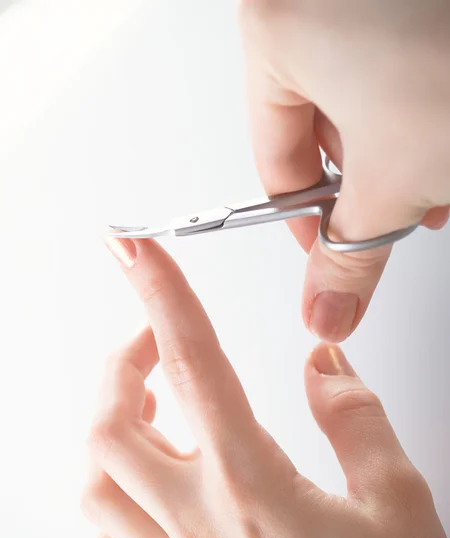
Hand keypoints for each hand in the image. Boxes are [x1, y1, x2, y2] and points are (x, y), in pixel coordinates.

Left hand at [82, 237, 449, 537]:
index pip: (193, 363)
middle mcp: (201, 523)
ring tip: (146, 399)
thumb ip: (356, 418)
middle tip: (154, 336)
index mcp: (253, 487)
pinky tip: (137, 483)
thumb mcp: (398, 503)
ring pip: (99, 481)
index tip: (136, 249)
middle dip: (125, 358)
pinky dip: (111, 501)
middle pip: (114, 422)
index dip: (161, 294)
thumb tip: (323, 361)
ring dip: (111, 423)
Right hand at [239, 0, 449, 341]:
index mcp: (275, 30)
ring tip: (434, 164)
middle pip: (316, 130)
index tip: (332, 252)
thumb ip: (350, 254)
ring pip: (359, 96)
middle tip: (395, 208)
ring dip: (396, 147)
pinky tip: (441, 120)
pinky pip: (389, 59)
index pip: (274, 162)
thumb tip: (324, 307)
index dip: (307, 223)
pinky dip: (412, 102)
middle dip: (365, 184)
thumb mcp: (396, 179)